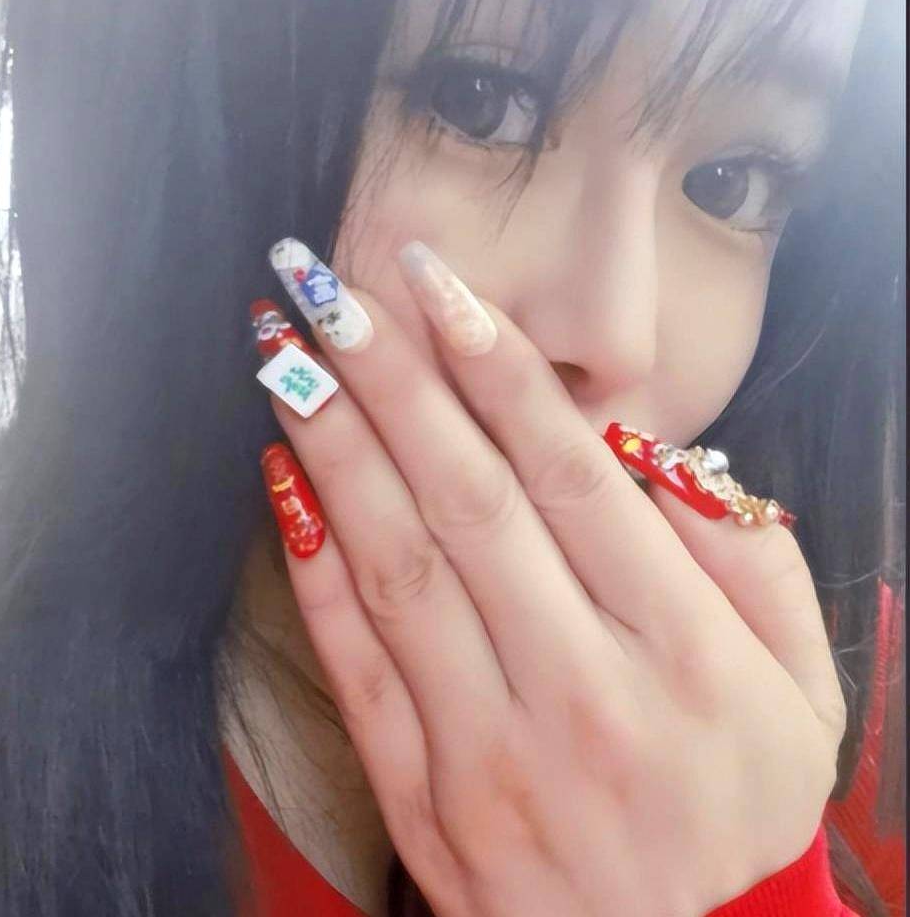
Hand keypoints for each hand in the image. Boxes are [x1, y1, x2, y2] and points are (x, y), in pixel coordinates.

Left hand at [257, 239, 845, 916]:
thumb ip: (743, 555)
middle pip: (468, 500)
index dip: (495, 366)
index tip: (433, 282)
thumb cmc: (740, 803)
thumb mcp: (800, 685)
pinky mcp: (425, 797)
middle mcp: (583, 691)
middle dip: (392, 379)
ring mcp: (491, 750)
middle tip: (328, 288)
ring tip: (287, 355)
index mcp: (683, 650)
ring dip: (335, 448)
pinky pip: (356, 663)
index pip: (569, 475)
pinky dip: (312, 564)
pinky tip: (283, 477)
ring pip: (398, 566)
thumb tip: (639, 451)